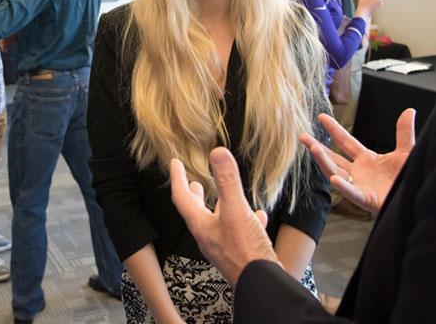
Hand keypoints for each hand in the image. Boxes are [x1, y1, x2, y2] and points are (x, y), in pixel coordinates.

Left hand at [169, 149, 275, 287]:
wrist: (261, 284)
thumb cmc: (245, 251)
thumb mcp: (237, 211)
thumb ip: (227, 181)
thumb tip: (217, 152)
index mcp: (201, 225)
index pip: (182, 198)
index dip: (178, 178)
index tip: (175, 163)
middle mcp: (209, 237)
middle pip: (196, 212)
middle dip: (195, 194)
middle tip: (193, 182)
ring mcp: (224, 247)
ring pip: (218, 222)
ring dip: (219, 207)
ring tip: (224, 196)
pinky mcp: (240, 254)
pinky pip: (239, 233)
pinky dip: (245, 220)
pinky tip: (258, 216)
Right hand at [302, 109, 414, 213]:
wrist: (417, 198)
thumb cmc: (409, 179)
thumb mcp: (406, 152)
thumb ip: (403, 133)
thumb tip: (408, 111)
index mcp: (366, 159)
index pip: (346, 141)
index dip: (334, 129)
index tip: (321, 116)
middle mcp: (359, 172)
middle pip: (333, 157)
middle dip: (317, 147)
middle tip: (302, 136)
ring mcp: (360, 186)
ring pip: (336, 173)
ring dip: (324, 162)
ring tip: (313, 149)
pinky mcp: (367, 200)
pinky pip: (352, 193)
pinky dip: (343, 186)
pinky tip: (334, 179)